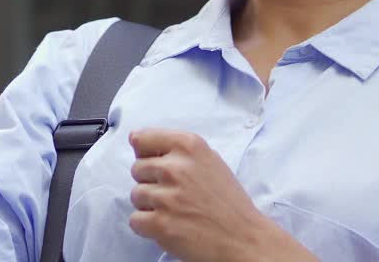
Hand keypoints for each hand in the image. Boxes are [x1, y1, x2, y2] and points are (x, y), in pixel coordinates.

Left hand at [129, 129, 277, 261]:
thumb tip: (138, 141)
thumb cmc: (228, 202)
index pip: (141, 139)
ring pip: (135, 195)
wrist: (243, 239)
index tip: (150, 160)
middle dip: (150, 181)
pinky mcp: (160, 224)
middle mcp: (175, 168)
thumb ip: (178, 150)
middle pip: (137, 168)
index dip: (144, 152)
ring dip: (150, 205)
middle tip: (174, 193)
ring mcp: (166, 196)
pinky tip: (169, 225)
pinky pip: (135, 220)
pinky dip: (147, 226)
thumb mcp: (209, 161)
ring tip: (175, 211)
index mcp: (189, 147)